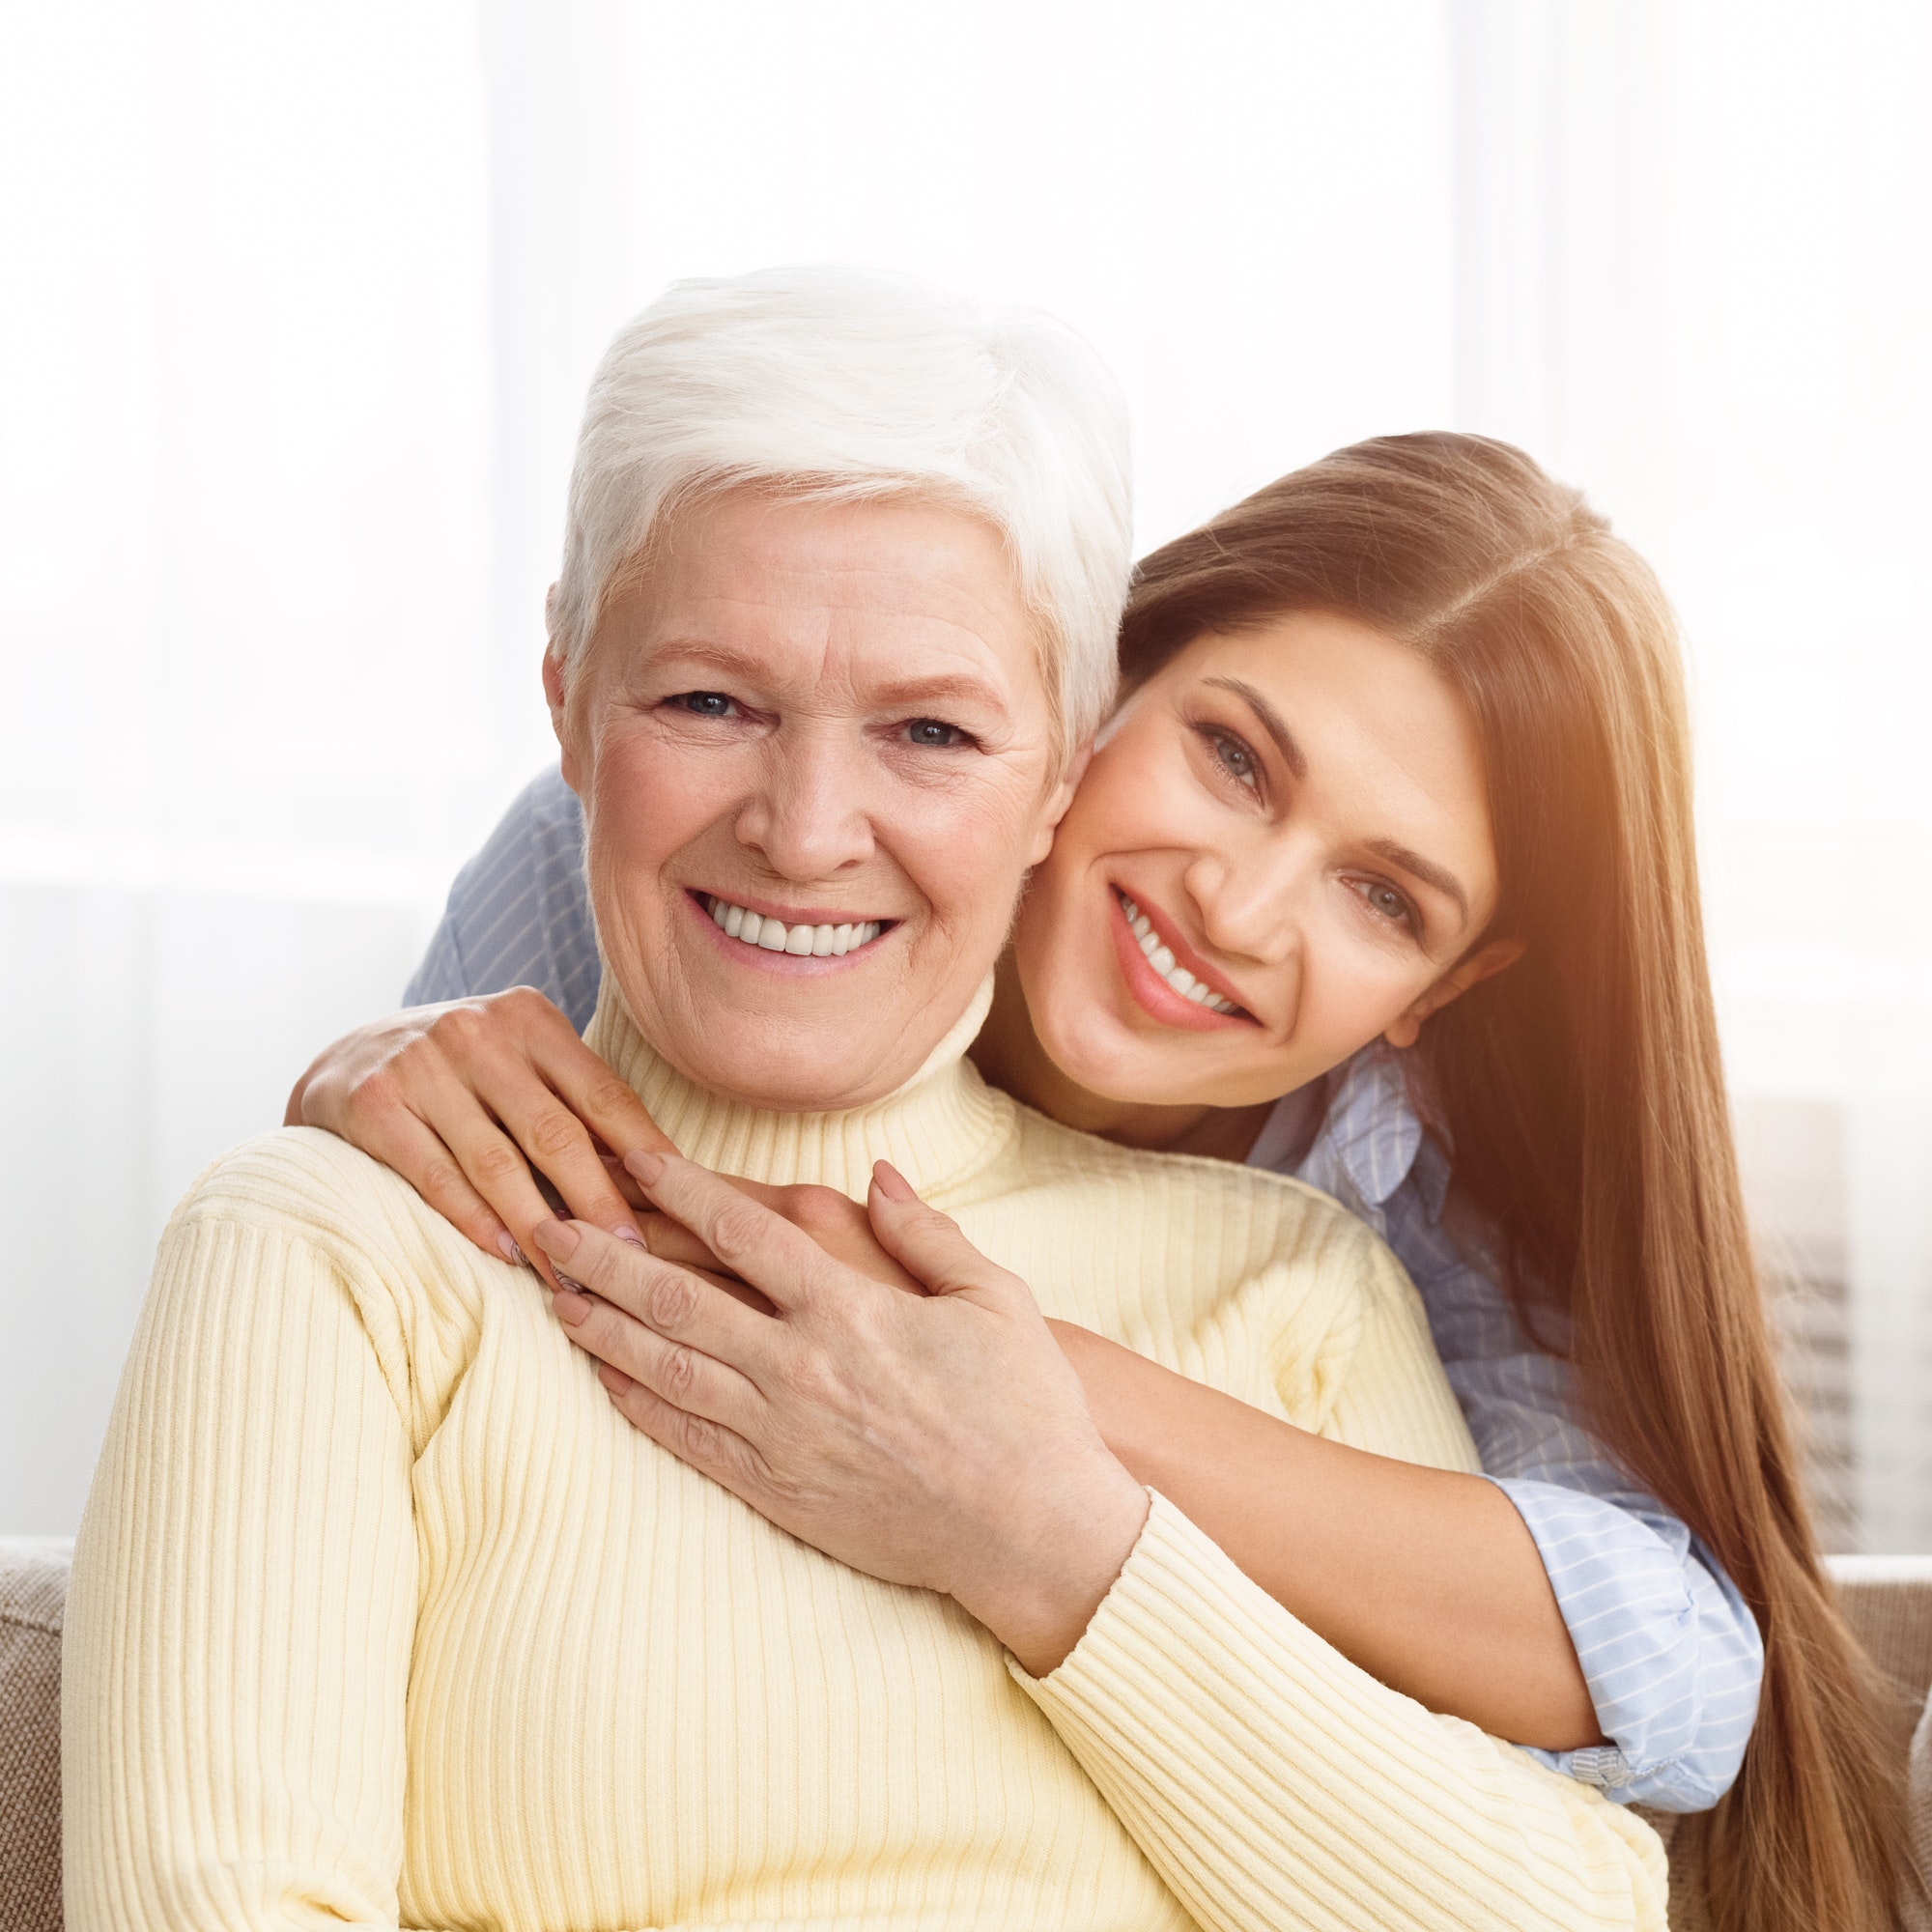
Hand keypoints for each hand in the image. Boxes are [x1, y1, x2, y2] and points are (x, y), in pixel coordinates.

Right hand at [285, 988, 675, 1286]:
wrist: (342, 1059)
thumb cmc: (460, 1074)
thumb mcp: (520, 1064)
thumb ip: (576, 1104)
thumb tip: (664, 1178)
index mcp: (531, 1018)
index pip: (604, 1095)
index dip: (647, 1158)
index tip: (683, 1212)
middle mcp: (478, 1031)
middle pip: (557, 1133)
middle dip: (601, 1205)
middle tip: (634, 1261)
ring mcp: (421, 1065)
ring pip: (498, 1163)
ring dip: (541, 1229)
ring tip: (575, 1276)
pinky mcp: (373, 1104)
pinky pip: (437, 1176)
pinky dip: (477, 1222)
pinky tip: (509, 1256)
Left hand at [532, 1153, 1148, 1675]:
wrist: (1033, 1529)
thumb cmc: (1025, 1408)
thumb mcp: (994, 1296)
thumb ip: (926, 1230)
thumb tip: (877, 1174)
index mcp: (852, 1306)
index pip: (740, 1231)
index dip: (677, 1188)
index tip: (630, 1158)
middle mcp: (801, 1366)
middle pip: (676, 1299)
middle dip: (604, 1258)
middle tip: (549, 1229)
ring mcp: (782, 1433)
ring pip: (666, 1369)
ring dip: (603, 1329)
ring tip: (555, 1299)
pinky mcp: (777, 1490)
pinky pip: (687, 1439)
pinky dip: (636, 1405)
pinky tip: (605, 1380)